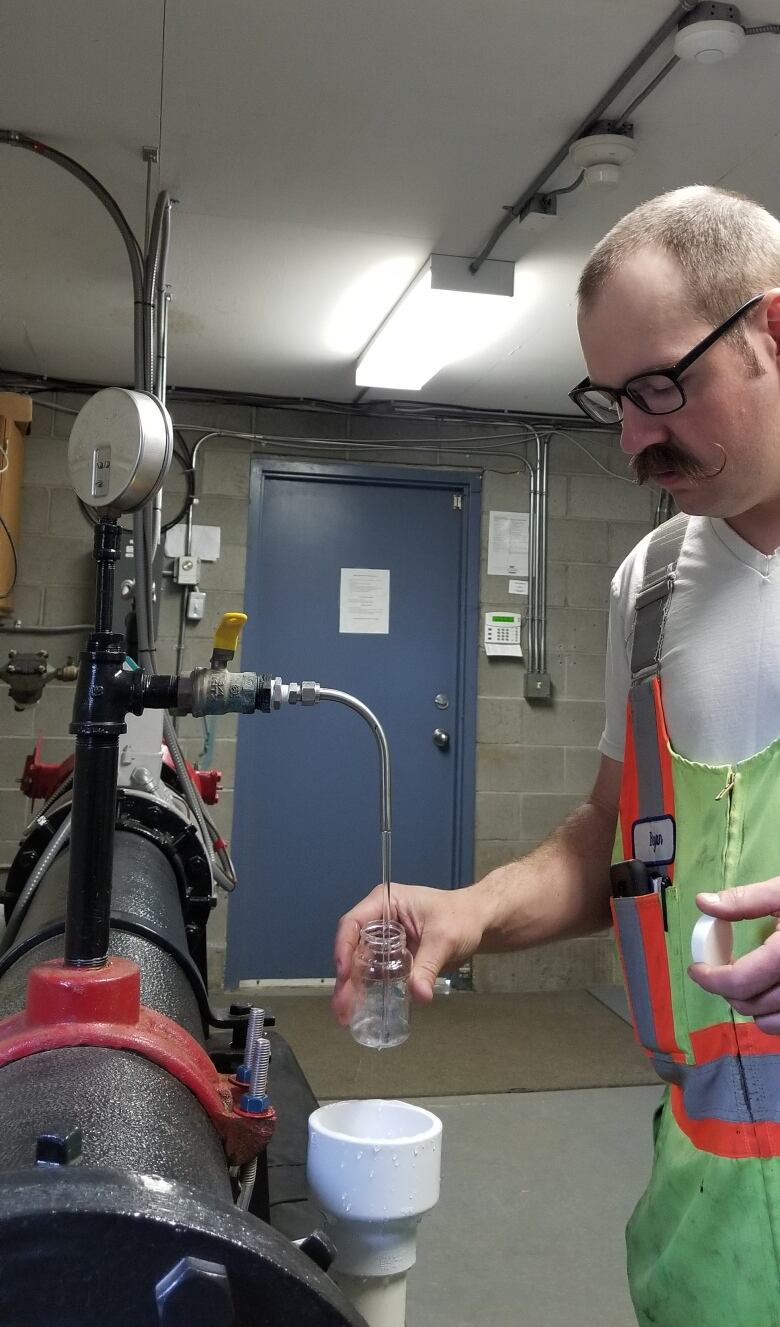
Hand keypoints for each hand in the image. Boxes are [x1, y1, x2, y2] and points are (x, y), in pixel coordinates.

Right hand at [331, 882, 483, 1024]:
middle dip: (346, 978)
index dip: (343, 948)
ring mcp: (384, 938)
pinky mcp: (392, 956)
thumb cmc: (461, 917)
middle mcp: (379, 919)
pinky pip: (376, 973)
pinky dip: (368, 990)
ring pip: (360, 963)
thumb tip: (419, 996)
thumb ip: (428, 965)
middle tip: (341, 1006)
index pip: (353, 923)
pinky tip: (361, 1009)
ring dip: (352, 988)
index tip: (343, 975)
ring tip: (345, 1015)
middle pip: (353, 948)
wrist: (479, 922)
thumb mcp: (444, 939)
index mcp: (385, 903)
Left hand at [688, 882, 779, 1032]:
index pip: (739, 982)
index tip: (697, 969)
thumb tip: (704, 903)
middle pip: (751, 1005)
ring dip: (752, 1008)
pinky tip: (773, 993)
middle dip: (727, 991)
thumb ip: (746, 900)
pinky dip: (776, 1016)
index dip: (710, 979)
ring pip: (772, 1024)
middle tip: (719, 972)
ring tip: (745, 985)